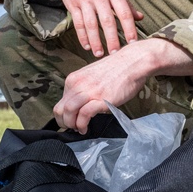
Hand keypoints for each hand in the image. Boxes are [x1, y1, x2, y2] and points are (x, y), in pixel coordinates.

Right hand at [51, 0, 143, 56]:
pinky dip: (82, 35)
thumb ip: (125, 2)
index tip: (133, 43)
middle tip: (116, 54)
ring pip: (91, 24)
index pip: (124, 12)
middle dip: (112, 39)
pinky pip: (77, 22)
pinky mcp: (71, 2)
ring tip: (100, 54)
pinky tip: (87, 45)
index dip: (129, 28)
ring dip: (96, 41)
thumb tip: (140, 17)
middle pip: (107, 21)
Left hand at [54, 38, 192, 132]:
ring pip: (68, 112)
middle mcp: (77, 84)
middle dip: (64, 123)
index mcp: (74, 79)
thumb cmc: (116, 70)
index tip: (71, 122)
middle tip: (72, 129)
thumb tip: (79, 106)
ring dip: (72, 125)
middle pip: (60, 109)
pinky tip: (86, 128)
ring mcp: (89, 91)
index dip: (63, 116)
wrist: (132, 62)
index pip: (60, 102)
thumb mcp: (92, 77)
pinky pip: (84, 114)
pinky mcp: (101, 98)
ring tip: (80, 130)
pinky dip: (82, 125)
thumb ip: (83, 89)